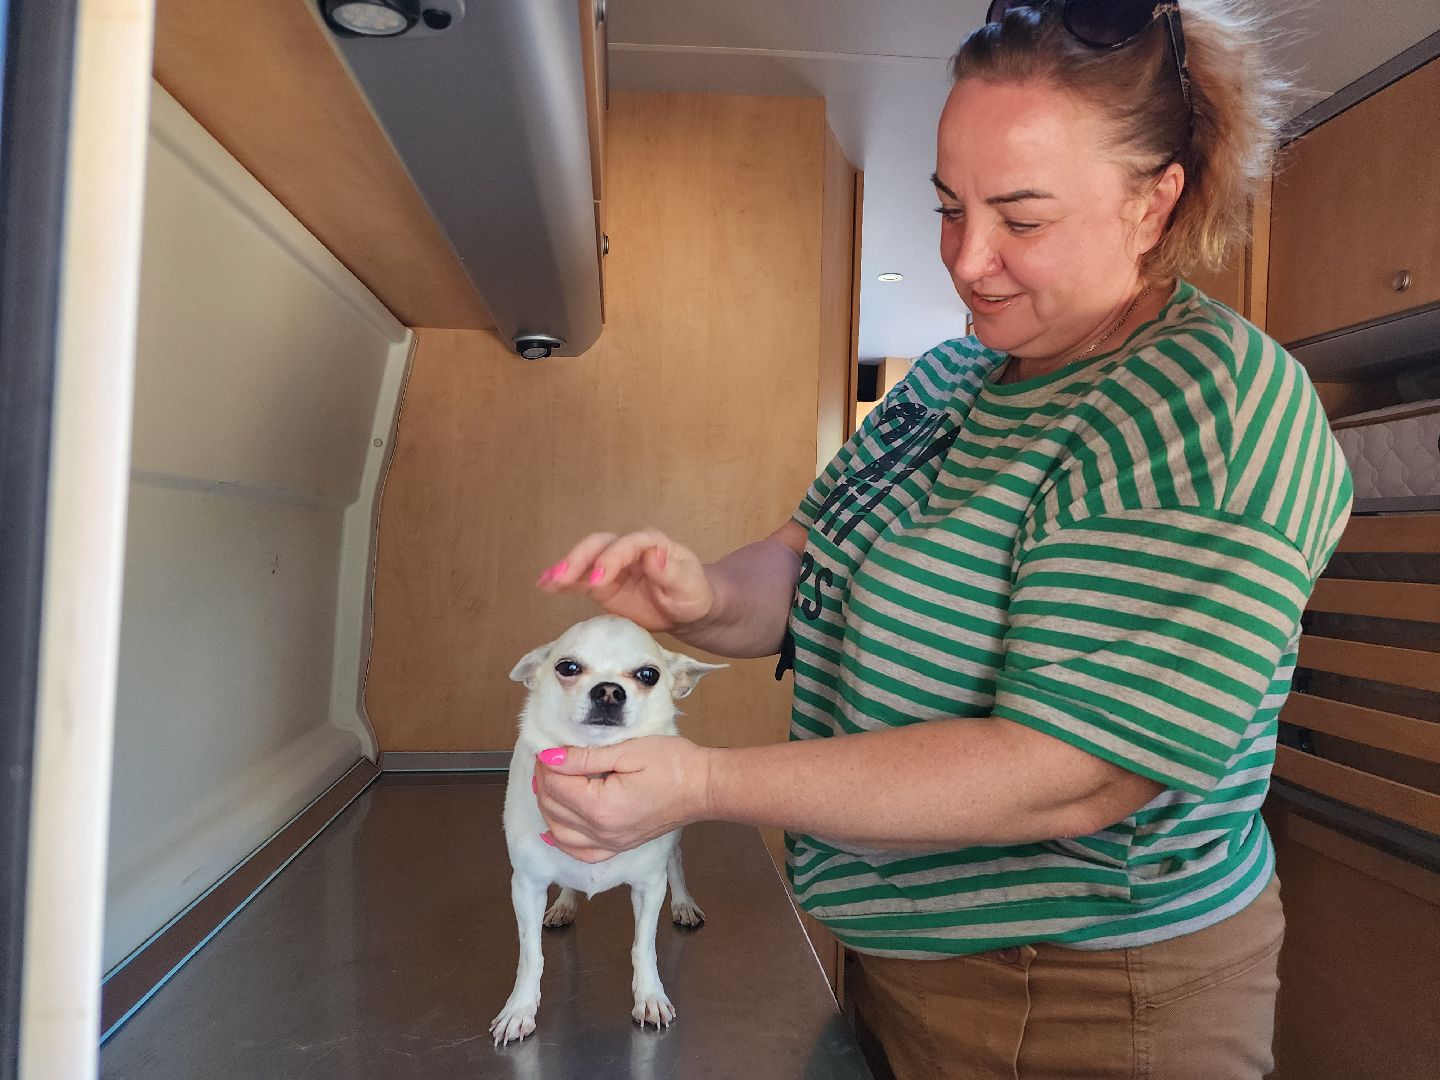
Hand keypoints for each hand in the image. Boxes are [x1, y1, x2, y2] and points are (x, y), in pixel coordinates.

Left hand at [534, 736, 712, 861]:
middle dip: (544, 781)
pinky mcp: (619, 846)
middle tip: (550, 759)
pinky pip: (580, 852)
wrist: (703, 787)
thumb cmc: (673, 763)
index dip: (548, 763)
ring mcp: (611, 844)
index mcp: (602, 807)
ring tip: (552, 783)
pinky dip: (563, 838)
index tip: (549, 746)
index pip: (556, 786)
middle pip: (554, 809)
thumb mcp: (627, 751)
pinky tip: (559, 824)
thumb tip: (551, 758)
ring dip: (549, 807)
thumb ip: (585, 758)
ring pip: (560, 833)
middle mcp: (602, 832)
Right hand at [535, 530, 714, 632]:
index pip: (628, 544)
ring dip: (565, 569)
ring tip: (546, 582)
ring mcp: (613, 565)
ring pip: (585, 559)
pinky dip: (562, 583)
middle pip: (600, 545)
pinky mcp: (602, 584)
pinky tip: (545, 586)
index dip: (612, 558)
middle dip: (581, 560)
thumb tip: (653, 554)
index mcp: (652, 543)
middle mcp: (628, 548)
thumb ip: (671, 571)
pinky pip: (580, 580)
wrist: (687, 609)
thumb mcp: (688, 585)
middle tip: (564, 578)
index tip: (600, 580)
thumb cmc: (692, 594)